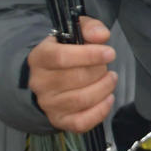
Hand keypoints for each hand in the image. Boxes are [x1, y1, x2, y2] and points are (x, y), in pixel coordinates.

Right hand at [26, 15, 117, 132]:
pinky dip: (100, 111)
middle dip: (100, 71)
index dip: (89, 55)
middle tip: (106, 66)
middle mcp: (39, 82)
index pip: (61, 57)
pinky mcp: (58, 120)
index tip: (110, 53)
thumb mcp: (76, 30)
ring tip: (110, 79)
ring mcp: (48, 103)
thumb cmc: (67, 50)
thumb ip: (90, 28)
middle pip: (76, 78)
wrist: (51, 74)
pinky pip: (81, 122)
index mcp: (40, 57)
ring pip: (81, 100)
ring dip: (104, 88)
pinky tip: (108, 98)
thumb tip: (102, 36)